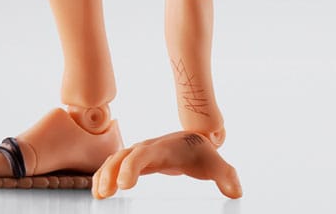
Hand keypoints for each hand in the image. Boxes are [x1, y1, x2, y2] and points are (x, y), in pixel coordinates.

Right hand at [92, 130, 241, 198]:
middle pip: (125, 155)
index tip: (125, 185)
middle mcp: (149, 148)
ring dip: (105, 174)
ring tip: (99, 195)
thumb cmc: (201, 153)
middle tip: (106, 193)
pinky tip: (99, 191)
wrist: (193, 140)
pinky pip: (114, 165)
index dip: (133, 167)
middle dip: (113, 172)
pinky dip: (104, 174)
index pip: (145, 153)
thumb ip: (226, 176)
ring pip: (116, 159)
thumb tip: (237, 192)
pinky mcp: (135, 161)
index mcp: (165, 148)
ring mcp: (140, 153)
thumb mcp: (215, 164)